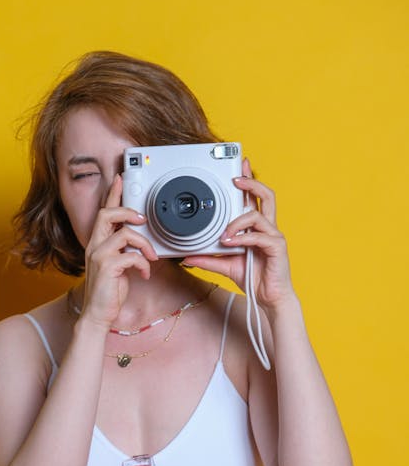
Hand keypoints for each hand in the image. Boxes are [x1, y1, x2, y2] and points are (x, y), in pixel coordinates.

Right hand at [82, 175, 157, 328]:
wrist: (98, 314)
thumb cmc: (108, 291)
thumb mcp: (118, 265)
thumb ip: (124, 250)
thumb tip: (141, 243)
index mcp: (98, 243)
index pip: (104, 212)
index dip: (113, 195)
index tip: (120, 179)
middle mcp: (95, 246)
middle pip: (107, 214)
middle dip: (128, 211)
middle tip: (143, 219)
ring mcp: (99, 256)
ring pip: (125, 234)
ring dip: (144, 244)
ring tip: (151, 257)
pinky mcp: (107, 268)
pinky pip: (131, 256)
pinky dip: (143, 264)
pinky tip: (144, 274)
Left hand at [183, 159, 293, 312]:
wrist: (268, 299)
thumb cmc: (253, 278)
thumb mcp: (226, 266)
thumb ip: (208, 259)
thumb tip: (187, 257)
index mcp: (257, 227)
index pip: (255, 198)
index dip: (249, 181)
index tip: (239, 167)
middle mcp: (267, 227)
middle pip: (266, 195)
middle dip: (251, 182)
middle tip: (235, 178)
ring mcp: (274, 236)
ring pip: (257, 215)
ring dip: (237, 221)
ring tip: (224, 234)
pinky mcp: (277, 247)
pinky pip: (260, 236)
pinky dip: (243, 238)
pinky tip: (231, 243)